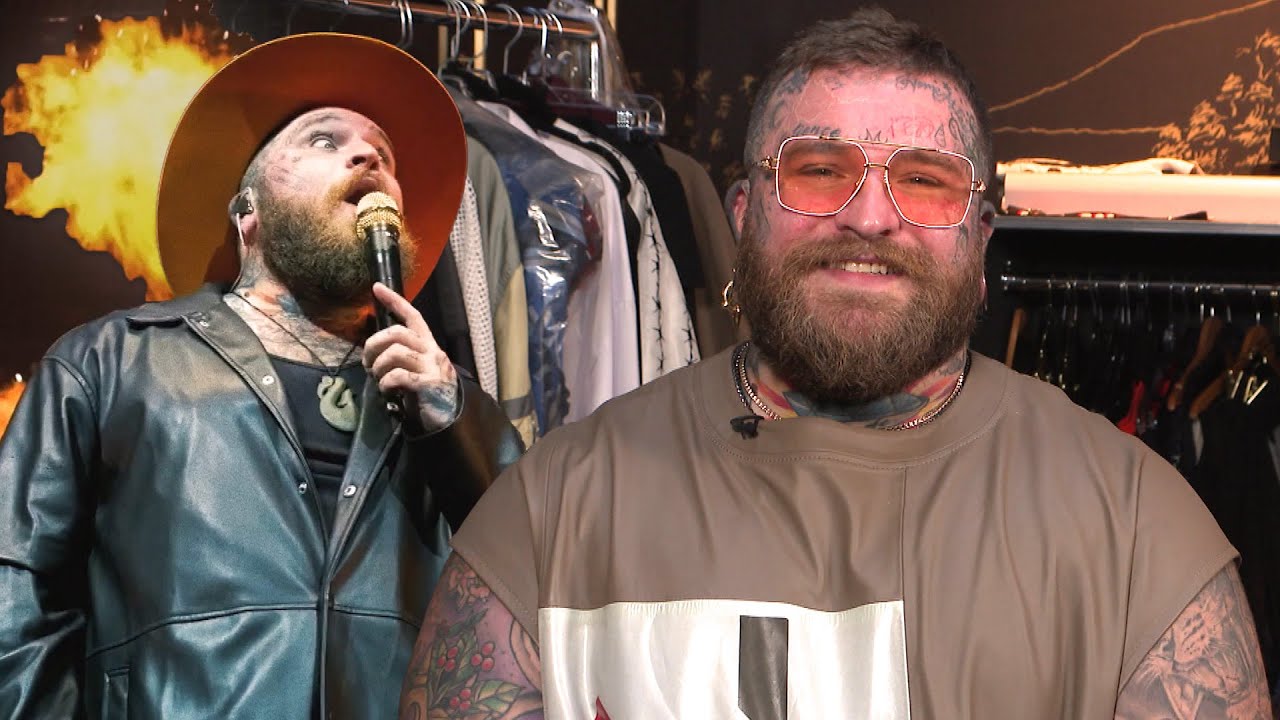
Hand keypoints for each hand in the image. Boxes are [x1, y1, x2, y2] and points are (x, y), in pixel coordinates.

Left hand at [363, 282, 459, 432]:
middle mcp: (432, 351)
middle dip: (374, 345)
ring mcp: (432, 367)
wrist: (447, 418)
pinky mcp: (428, 384)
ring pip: (395, 353)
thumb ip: (403, 356)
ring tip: (378, 379)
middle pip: (397, 333)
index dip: (395, 301)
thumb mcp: (418, 368)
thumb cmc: (427, 393)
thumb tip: (376, 352)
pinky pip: (398, 376)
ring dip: (378, 367)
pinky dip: (385, 383)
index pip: (413, 316)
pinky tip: (387, 391)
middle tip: (367, 362)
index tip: (376, 288)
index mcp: (428, 344)